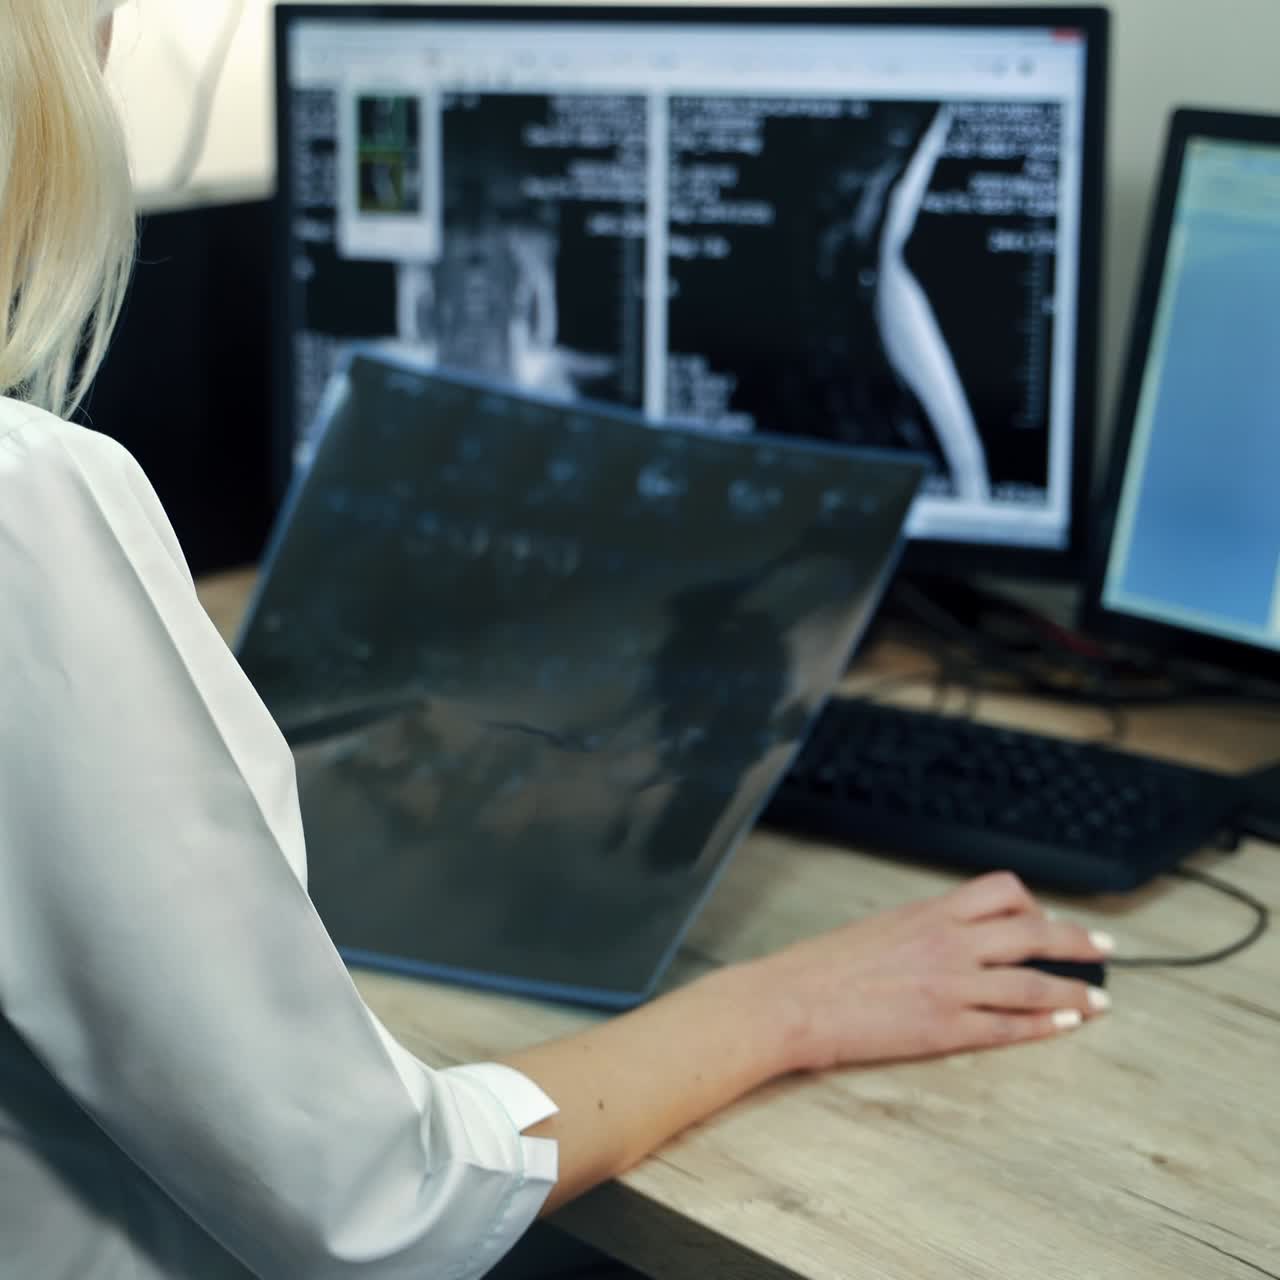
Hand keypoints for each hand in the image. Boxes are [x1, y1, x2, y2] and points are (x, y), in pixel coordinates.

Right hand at [755, 872, 1112, 1071]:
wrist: (794, 999)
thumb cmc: (823, 966)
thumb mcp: (878, 928)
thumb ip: (921, 929)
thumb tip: (948, 936)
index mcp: (930, 913)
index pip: (1001, 892)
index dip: (1034, 904)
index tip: (1047, 916)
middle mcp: (949, 943)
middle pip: (1033, 933)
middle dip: (1076, 941)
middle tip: (1103, 948)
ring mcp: (951, 987)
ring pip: (1032, 983)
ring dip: (1074, 991)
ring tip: (1099, 1000)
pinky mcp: (945, 1028)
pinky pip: (1009, 1027)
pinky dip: (1043, 1026)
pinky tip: (1064, 1027)